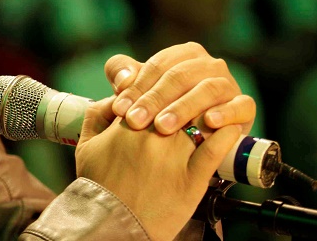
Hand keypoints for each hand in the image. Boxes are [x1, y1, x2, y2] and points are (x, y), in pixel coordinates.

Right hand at [76, 97, 242, 240]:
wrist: (112, 224)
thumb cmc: (98, 185)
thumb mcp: (85, 145)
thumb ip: (97, 114)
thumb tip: (115, 97)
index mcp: (126, 125)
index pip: (148, 94)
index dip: (157, 92)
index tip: (164, 93)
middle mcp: (152, 136)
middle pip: (176, 104)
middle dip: (183, 98)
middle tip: (191, 96)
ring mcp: (174, 158)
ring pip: (197, 123)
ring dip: (207, 112)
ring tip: (216, 107)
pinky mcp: (192, 179)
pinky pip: (214, 151)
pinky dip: (225, 136)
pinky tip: (230, 126)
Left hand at [104, 42, 255, 134]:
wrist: (192, 141)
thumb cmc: (160, 108)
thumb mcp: (138, 89)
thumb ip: (121, 73)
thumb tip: (122, 79)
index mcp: (183, 54)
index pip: (157, 67)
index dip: (136, 87)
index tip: (119, 109)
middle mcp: (209, 64)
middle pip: (179, 77)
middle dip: (154, 100)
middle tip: (135, 121)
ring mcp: (229, 84)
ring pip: (207, 90)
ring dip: (183, 108)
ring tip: (162, 126)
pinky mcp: (246, 106)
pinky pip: (241, 105)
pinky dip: (226, 112)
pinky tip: (209, 122)